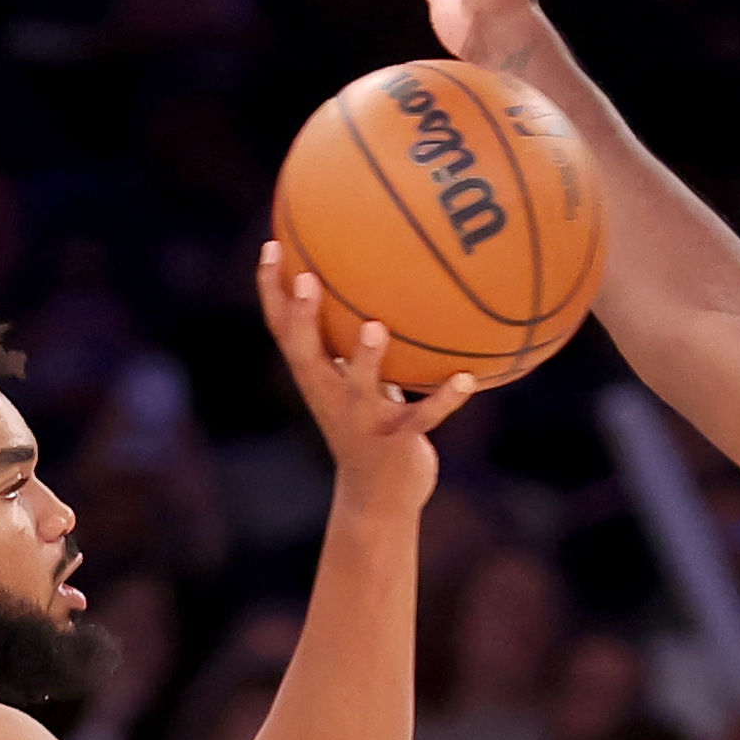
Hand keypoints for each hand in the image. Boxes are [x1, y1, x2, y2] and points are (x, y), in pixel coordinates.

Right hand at [259, 238, 488, 487]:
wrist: (379, 494)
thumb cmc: (370, 422)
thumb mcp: (356, 379)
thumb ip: (355, 338)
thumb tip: (373, 280)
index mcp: (316, 376)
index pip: (282, 330)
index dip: (271, 291)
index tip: (272, 245)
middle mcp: (330, 395)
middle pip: (304, 354)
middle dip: (302, 317)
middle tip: (307, 279)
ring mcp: (361, 419)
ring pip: (360, 387)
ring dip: (367, 359)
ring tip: (376, 328)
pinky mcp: (396, 442)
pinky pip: (424, 417)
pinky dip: (446, 400)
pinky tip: (468, 379)